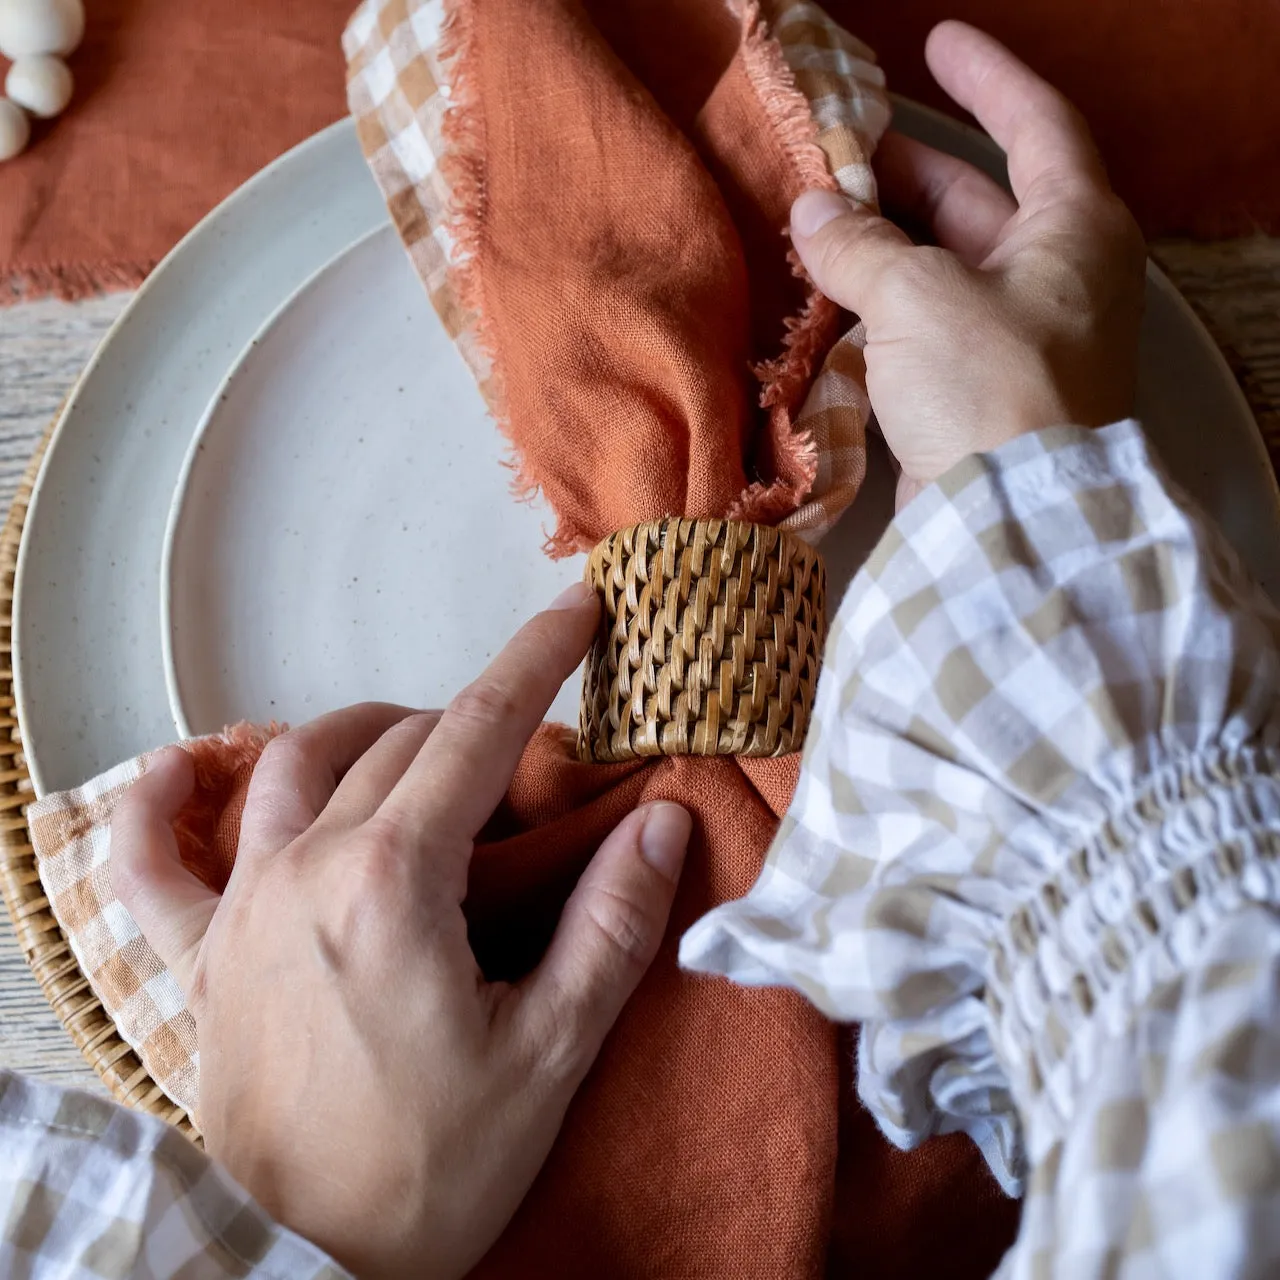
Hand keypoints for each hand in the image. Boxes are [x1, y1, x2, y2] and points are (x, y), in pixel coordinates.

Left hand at [110, 582, 691, 1279]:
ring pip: (295, 767)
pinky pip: (152, 862)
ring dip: (364, 734)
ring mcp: (242, 907)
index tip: (576, 614)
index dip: (536, 661)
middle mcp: (304, 868)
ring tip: (416, 740)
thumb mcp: (549, 1054)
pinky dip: (157, 809)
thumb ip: (610, 924)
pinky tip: (170, 772)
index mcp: (393, 882)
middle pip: (400, 747)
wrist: (305, 1266)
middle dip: (474, 725)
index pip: (477, 731)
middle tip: (532, 757)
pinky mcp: (202, 957)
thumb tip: (660, 822)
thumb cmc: (429, 1172)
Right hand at [791, 21, 1146, 506]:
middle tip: (836, 156)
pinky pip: (929, 326)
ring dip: (882, 246)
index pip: (1037, 125)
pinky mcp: (981, 391)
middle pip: (977, 200)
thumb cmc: (989, 386)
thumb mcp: (917, 296)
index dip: (985, 78)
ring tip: (815, 223)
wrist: (1007, 517)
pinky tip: (829, 297)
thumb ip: (860, 246)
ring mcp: (1020, 337)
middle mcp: (1057, 276)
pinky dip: (882, 306)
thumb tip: (812, 214)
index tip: (935, 45)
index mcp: (1074, 229)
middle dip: (905, 176)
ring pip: (944, 267)